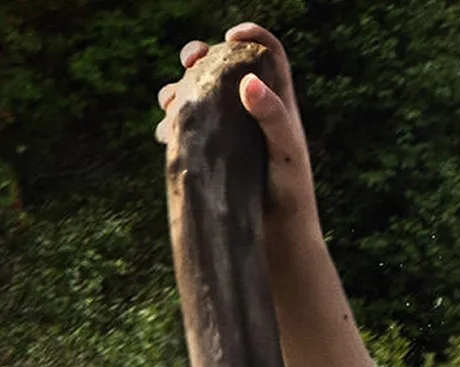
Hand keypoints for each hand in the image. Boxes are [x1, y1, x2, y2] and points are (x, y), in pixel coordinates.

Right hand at [156, 23, 319, 228]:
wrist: (276, 240)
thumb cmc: (291, 194)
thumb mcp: (287, 152)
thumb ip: (273, 116)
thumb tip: (247, 81)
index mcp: (276, 103)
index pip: (267, 54)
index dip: (251, 36)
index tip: (230, 35)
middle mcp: (248, 112)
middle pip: (220, 67)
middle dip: (198, 57)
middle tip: (189, 60)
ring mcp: (225, 133)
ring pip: (194, 96)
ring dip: (176, 90)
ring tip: (172, 102)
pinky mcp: (207, 155)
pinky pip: (182, 129)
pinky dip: (170, 124)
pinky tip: (167, 135)